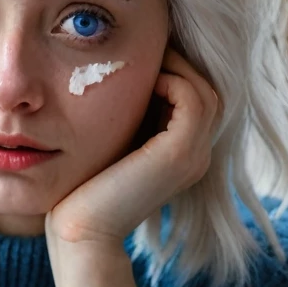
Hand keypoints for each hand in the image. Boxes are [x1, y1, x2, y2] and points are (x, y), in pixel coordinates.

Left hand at [46, 48, 220, 246]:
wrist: (81, 232)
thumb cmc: (85, 189)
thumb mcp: (115, 143)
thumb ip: (130, 115)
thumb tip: (122, 72)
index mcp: (184, 154)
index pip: (196, 97)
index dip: (173, 72)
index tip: (138, 62)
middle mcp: (198, 155)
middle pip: (206, 89)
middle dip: (177, 65)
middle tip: (142, 55)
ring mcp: (194, 155)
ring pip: (204, 90)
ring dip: (174, 69)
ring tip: (141, 67)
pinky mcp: (180, 154)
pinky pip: (191, 97)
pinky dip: (170, 80)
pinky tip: (139, 85)